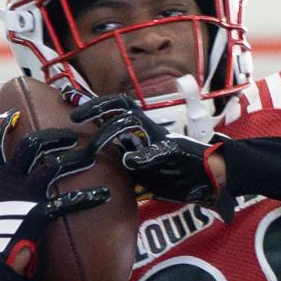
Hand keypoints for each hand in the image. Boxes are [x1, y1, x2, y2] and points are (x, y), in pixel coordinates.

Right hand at [0, 108, 110, 277]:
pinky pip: (69, 201)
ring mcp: (26, 194)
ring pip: (53, 165)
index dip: (3, 127)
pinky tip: (104, 195)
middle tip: (69, 135)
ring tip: (91, 154)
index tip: (13, 115)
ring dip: (75, 158)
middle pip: (32, 145)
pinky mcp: (40, 212)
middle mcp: (9, 179)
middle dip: (52, 136)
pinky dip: (88, 197)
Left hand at [72, 94, 234, 218]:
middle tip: (74, 116)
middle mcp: (147, 129)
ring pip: (129, 123)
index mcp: (139, 131)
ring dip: (108, 133)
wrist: (209, 176)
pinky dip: (141, 156)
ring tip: (93, 149)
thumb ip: (122, 161)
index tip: (71, 105)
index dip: (93, 104)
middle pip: (118, 107)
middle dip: (94, 108)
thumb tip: (94, 160)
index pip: (114, 109)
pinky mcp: (173, 151)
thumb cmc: (173, 172)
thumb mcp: (140, 167)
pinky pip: (155, 150)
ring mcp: (159, 138)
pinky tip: (129, 161)